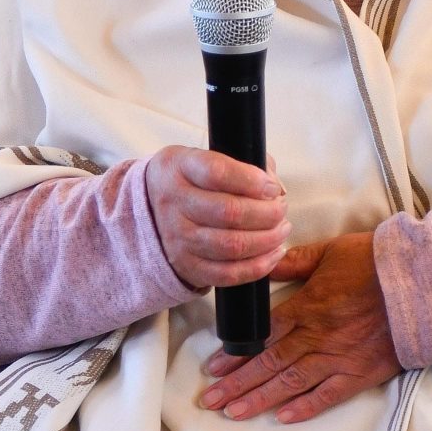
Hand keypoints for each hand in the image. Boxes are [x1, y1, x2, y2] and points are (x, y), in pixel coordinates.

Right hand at [145, 146, 290, 290]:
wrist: (150, 209)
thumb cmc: (191, 180)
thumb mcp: (205, 157)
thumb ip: (244, 165)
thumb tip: (275, 188)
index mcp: (179, 167)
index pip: (217, 172)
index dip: (251, 181)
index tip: (271, 187)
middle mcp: (174, 203)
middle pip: (229, 212)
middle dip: (267, 213)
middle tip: (281, 209)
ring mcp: (179, 238)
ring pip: (232, 246)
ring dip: (267, 239)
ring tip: (281, 229)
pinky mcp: (188, 266)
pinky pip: (228, 273)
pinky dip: (258, 266)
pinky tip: (273, 253)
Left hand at [198, 231, 400, 422]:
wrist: (425, 285)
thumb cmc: (378, 264)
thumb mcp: (331, 251)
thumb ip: (294, 261)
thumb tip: (262, 265)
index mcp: (308, 307)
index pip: (262, 335)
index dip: (236, 353)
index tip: (212, 367)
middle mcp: (318, 336)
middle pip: (269, 364)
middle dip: (237, 384)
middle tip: (209, 400)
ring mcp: (339, 357)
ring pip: (292, 383)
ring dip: (260, 399)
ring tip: (233, 413)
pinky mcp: (362, 373)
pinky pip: (329, 395)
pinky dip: (306, 407)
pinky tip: (282, 417)